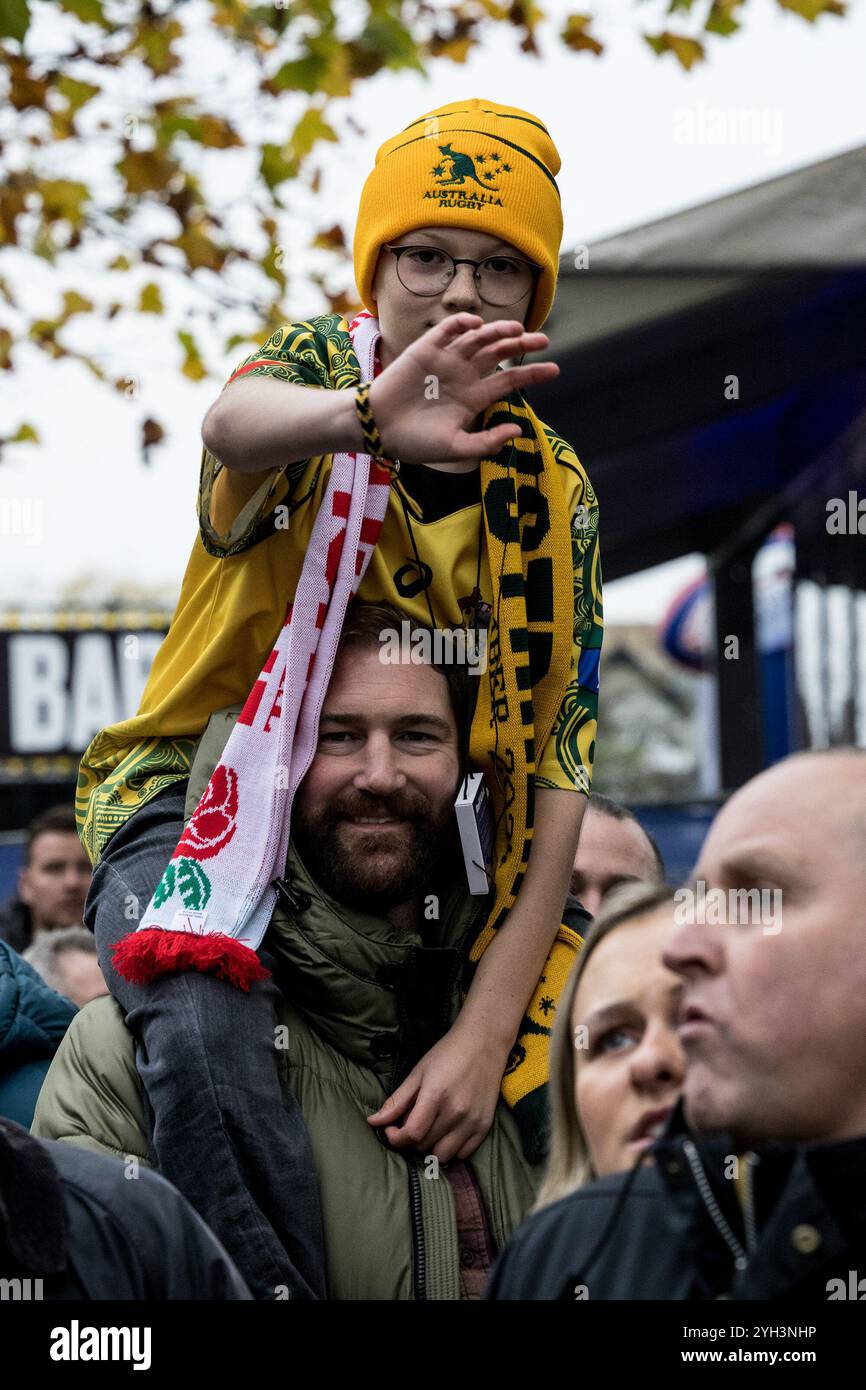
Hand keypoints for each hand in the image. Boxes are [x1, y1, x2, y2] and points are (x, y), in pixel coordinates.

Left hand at [366, 1019, 512, 1163]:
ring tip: (430, 1127)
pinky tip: (447, 1131)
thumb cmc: (447, 1054)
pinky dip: (452, 1148)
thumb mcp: (418, 1073)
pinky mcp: (485, 1125)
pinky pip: (463, 1154)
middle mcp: (456, 1111)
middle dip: (411, 1138)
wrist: (483, 1042)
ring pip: (443, 1155)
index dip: (395, 1138)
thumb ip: (396, 1101)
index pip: (411, 1134)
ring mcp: (472, 1120)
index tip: (391, 1129)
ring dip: (431, 1146)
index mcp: (436, 1095)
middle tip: (413, 1120)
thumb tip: (373, 1122)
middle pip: (424, 1145)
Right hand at [367, 314, 559, 464]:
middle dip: (522, 345)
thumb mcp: (455, 448)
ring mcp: (445, 360)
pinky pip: (447, 330)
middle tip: (543, 340)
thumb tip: (518, 430)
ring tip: (516, 330)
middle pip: (499, 353)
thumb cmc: (414, 442)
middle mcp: (463, 375)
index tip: (556, 370)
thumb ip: (487, 442)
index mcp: (473, 397)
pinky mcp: (425, 349)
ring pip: (478, 339)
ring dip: (497, 331)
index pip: (509, 380)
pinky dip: (462, 324)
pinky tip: (477, 325)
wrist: (378, 429)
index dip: (532, 374)